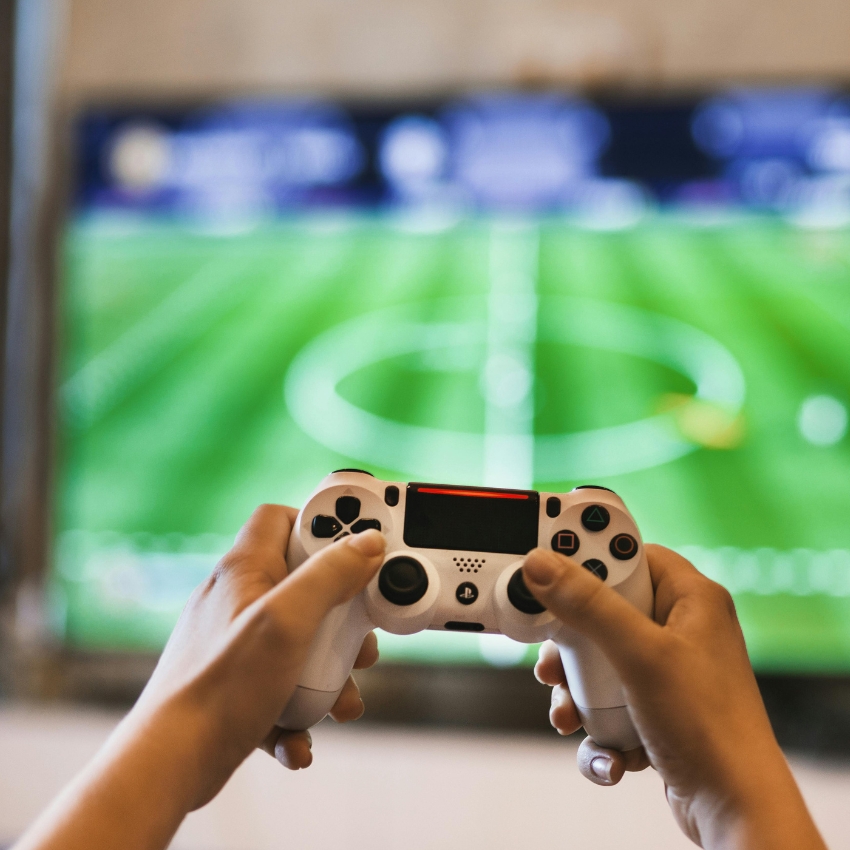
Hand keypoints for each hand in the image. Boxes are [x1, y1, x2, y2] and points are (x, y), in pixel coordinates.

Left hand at [15, 505, 385, 849]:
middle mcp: (237, 601)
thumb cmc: (221, 688)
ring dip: (327, 675)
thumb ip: (329, 576)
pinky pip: (280, 688)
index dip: (321, 524)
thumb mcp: (288, 621)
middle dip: (341, 618)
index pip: (281, 518)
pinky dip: (297, 711)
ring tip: (339, 701)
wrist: (167, 766)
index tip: (358, 548)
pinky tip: (298, 737)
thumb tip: (366, 543)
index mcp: (244, 570)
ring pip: (299, 644)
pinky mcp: (234, 686)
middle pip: (303, 587)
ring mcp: (235, 645)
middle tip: (359, 639)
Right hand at [523, 544, 825, 849]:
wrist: (735, 810)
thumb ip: (588, 606)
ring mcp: (668, 672)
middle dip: (571, 645)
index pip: (630, 553)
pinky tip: (608, 751)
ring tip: (570, 715)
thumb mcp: (640, 655)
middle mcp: (680, 629)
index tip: (547, 566)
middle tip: (553, 659)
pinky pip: (609, 703)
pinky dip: (599, 727)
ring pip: (599, 662)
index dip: (589, 557)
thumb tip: (541, 565)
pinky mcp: (656, 708)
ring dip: (577, 692)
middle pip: (603, 610)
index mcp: (690, 599)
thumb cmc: (708, 727)